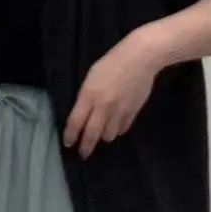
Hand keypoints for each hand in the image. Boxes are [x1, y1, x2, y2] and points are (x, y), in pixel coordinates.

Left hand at [63, 27, 162, 158]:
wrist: (141, 57)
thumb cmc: (113, 61)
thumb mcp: (92, 76)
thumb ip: (87, 96)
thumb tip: (83, 114)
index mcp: (89, 95)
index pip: (75, 122)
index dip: (70, 136)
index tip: (68, 144)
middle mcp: (103, 107)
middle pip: (91, 135)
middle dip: (85, 147)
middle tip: (83, 154)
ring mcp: (119, 111)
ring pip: (108, 136)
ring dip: (103, 137)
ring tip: (101, 135)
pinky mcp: (133, 112)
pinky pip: (122, 129)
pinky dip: (117, 130)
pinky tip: (116, 126)